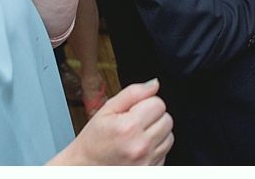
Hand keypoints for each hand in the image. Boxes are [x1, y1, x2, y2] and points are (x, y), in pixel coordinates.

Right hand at [51, 79, 173, 164]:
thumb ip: (133, 93)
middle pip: (167, 119)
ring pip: (169, 136)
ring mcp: (147, 161)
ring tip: (137, 136)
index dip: (146, 103)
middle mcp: (140, 146)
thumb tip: (154, 84)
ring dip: (157, 133)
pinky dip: (155, 148)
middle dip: (153, 117)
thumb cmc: (93, 141)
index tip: (134, 110)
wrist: (85, 168)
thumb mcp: (106, 110)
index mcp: (129, 127)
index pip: (158, 103)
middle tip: (134, 123)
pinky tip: (139, 148)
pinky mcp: (151, 171)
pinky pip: (165, 153)